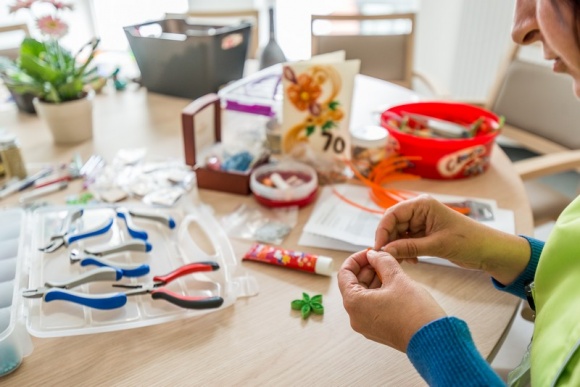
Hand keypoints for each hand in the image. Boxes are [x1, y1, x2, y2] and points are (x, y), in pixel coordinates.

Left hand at [338, 249, 445, 351]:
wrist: (433, 341)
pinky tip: (394, 282)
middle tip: (384, 257)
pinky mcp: (378, 330)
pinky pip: (372, 306)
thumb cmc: (415, 311)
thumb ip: (382, 262)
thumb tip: (373, 254)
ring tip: (392, 268)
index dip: (357, 259)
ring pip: (364, 295)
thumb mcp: (397, 278)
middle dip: (368, 268)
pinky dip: (379, 292)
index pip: (345, 273)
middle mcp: (356, 316)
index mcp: (354, 303)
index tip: (371, 251)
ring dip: (375, 279)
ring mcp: (366, 325)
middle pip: (354, 284)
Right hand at [374, 195, 530, 283]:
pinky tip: (412, 261)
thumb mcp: (437, 245)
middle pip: (393, 225)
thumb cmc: (468, 241)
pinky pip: (406, 241)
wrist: (489, 251)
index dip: (382, 231)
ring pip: (398, 235)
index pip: (392, 215)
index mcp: (422, 205)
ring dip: (398, 248)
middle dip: (390, 241)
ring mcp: (421, 223)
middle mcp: (419, 211)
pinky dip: (405, 251)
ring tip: (404, 262)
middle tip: (388, 259)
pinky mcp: (424, 234)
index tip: (378, 248)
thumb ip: (409, 247)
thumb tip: (385, 250)